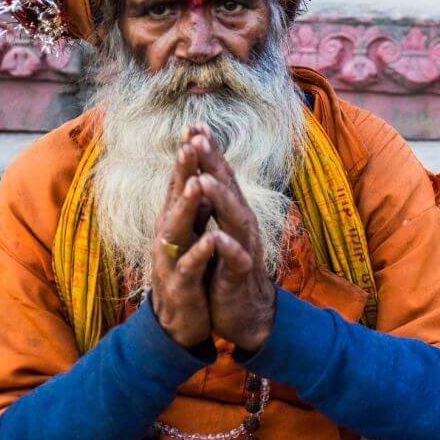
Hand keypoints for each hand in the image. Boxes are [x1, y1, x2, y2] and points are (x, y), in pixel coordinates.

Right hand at [149, 132, 216, 347]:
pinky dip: (200, 253)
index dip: (188, 157)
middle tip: (190, 143)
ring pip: (176, 229)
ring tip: (196, 184)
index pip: (181, 183)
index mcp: (176, 223)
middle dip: (183, 171)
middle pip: (175, 198)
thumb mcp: (191, 237)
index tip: (196, 127)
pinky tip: (211, 239)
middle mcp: (168, 236)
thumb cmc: (188, 274)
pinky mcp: (179, 285)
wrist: (179, 322)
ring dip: (185, 206)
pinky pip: (189, 267)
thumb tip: (199, 178)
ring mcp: (170, 259)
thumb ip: (194, 210)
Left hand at [189, 130, 275, 351]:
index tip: (194, 126)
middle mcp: (241, 225)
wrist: (246, 313)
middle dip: (214, 164)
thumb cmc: (227, 271)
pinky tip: (217, 237)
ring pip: (235, 219)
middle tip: (198, 139)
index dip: (208, 153)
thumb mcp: (219, 233)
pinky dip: (227, 247)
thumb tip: (204, 174)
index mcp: (231, 215)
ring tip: (205, 181)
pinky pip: (236, 258)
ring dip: (221, 200)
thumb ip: (215, 206)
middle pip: (229, 189)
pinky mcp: (240, 274)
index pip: (220, 177)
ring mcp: (243, 248)